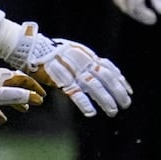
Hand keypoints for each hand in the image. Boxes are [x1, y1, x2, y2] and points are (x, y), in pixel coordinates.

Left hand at [0, 63, 44, 118]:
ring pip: (5, 95)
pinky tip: (2, 121)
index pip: (24, 80)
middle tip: (35, 103)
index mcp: (2, 77)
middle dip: (26, 95)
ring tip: (24, 110)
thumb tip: (36, 99)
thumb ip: (16, 96)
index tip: (42, 97)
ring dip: (15, 102)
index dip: (34, 88)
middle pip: (16, 87)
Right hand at [5, 22, 131, 117]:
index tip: (129, 91)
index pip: (110, 68)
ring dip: (105, 100)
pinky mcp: (61, 78)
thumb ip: (86, 62)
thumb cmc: (51, 52)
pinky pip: (75, 92)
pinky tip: (91, 112)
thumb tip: (99, 71)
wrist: (31, 47)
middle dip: (118, 92)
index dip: (121, 80)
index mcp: (88, 56)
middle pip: (106, 78)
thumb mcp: (74, 52)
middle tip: (126, 104)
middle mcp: (84, 62)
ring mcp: (73, 70)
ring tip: (113, 111)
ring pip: (94, 86)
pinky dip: (84, 103)